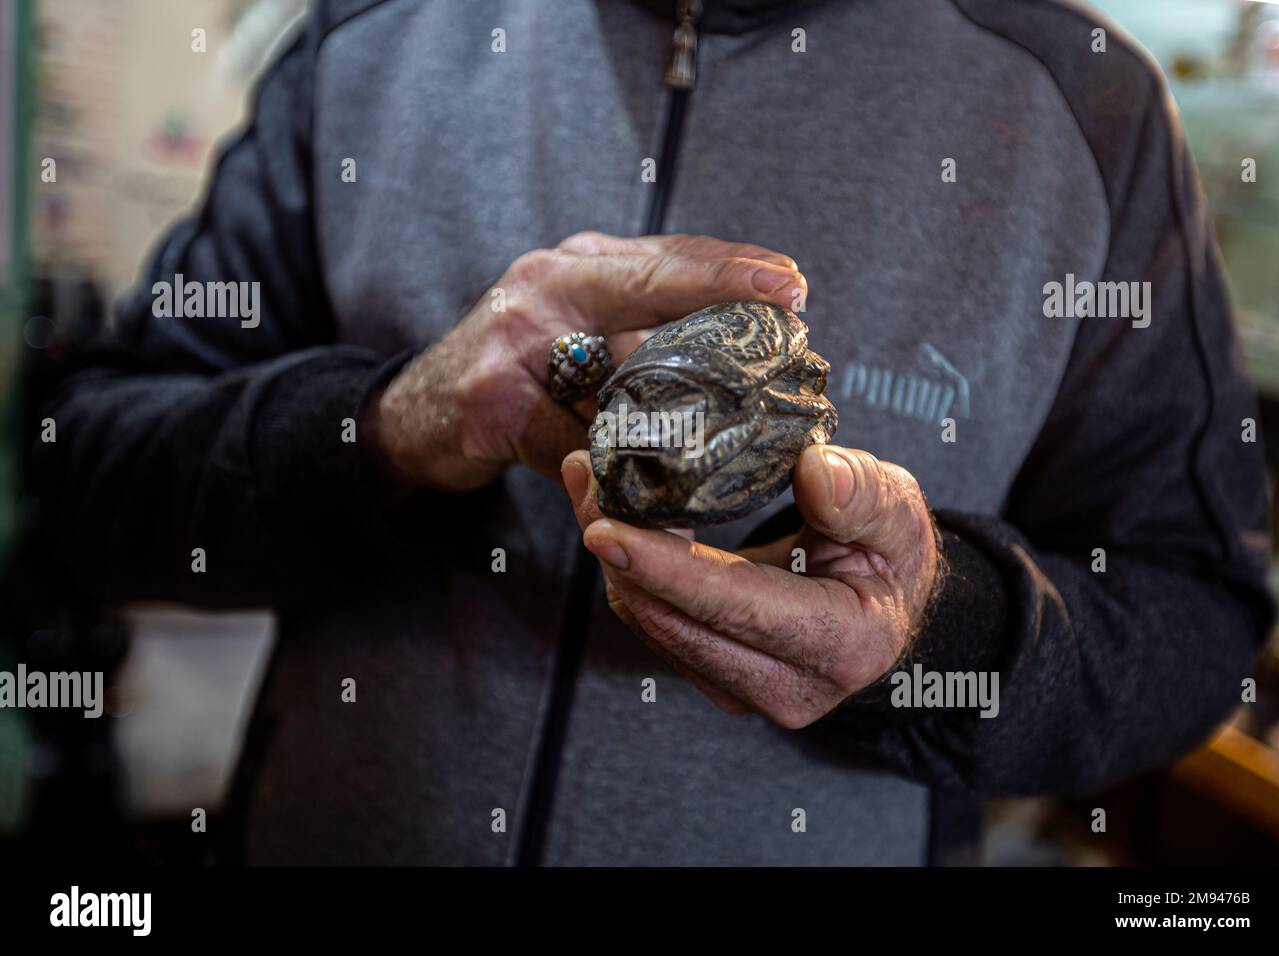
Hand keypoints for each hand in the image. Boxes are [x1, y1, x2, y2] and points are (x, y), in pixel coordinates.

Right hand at [368, 232, 805, 491]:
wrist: (417, 415)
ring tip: (752, 411)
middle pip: (648, 283)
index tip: (792, 279)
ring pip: (614, 369)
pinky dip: (613, 466)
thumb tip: (746, 368)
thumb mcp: (576, 333)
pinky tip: (658, 485)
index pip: (666, 256)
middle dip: (721, 287)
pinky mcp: (490, 403)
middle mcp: (546, 285)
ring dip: (682, 398)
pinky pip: (568, 440)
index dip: (730, 266)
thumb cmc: (515, 372)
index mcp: (578, 268)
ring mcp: (513, 340)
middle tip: (789, 299)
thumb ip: (641, 337)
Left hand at [561, 444, 939, 726]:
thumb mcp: (899, 513)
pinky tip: (614, 514)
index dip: (666, 568)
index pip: (736, 606)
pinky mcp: (713, 677)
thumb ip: (864, 494)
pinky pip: (653, 622)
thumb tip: (816, 472)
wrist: (883, 602)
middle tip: (584, 473)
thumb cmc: (890, 554)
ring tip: (589, 480)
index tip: (603, 528)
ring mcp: (744, 690)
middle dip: (618, 548)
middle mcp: (786, 686)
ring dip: (614, 555)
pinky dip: (627, 569)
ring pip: (651, 622)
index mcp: (842, 645)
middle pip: (674, 618)